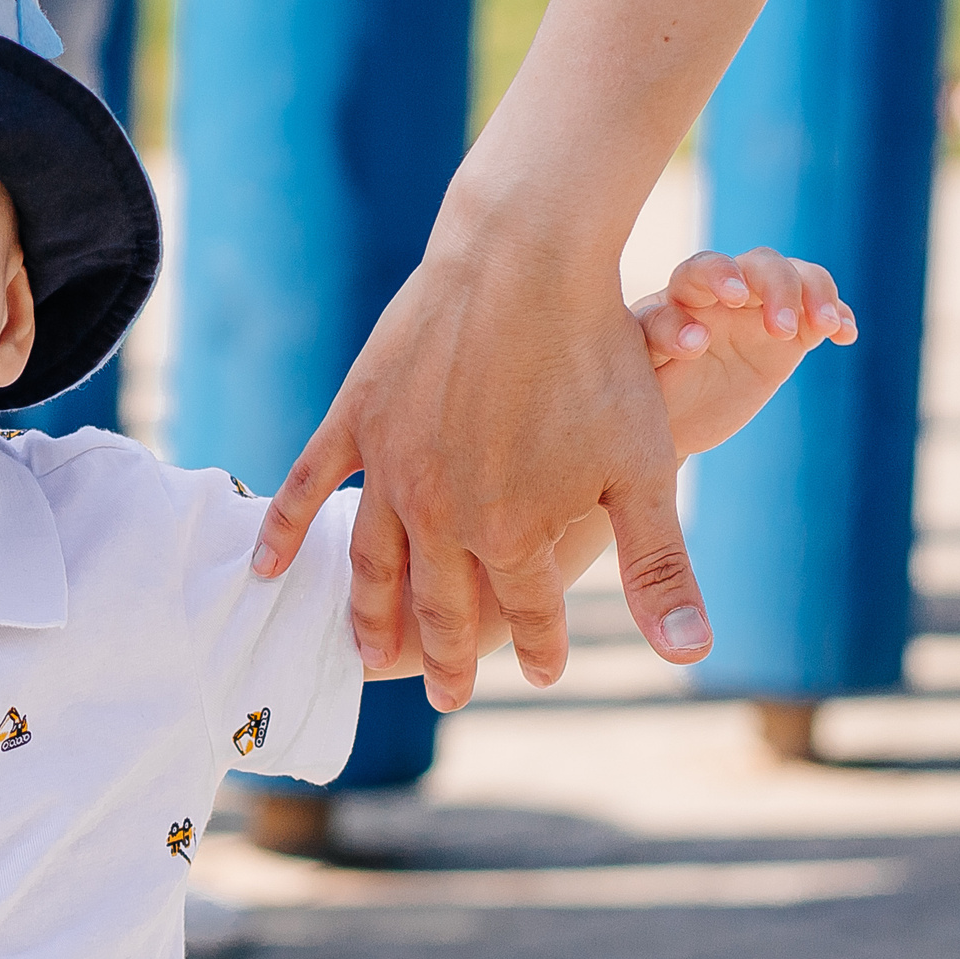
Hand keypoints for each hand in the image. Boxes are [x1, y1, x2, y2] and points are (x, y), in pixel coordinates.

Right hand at [253, 224, 704, 708]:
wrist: (525, 262)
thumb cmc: (597, 361)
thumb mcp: (644, 470)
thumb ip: (660, 570)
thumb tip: (690, 657)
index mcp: (510, 535)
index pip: (528, 611)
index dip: (538, 647)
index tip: (544, 675)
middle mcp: (440, 517)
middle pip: (441, 606)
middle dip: (449, 656)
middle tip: (448, 696)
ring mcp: (390, 471)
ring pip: (373, 564)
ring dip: (371, 618)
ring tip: (371, 658)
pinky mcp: (358, 420)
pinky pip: (308, 486)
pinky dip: (286, 532)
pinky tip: (269, 571)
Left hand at [637, 247, 852, 457]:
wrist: (671, 420)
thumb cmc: (644, 385)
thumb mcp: (638, 363)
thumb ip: (657, 338)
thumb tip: (698, 336)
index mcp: (682, 293)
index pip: (704, 268)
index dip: (721, 275)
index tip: (734, 298)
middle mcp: (726, 292)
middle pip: (762, 264)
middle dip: (778, 288)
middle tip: (782, 329)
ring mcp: (761, 309)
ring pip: (798, 278)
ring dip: (816, 295)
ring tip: (826, 327)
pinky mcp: (790, 335)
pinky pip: (819, 314)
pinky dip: (838, 316)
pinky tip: (845, 335)